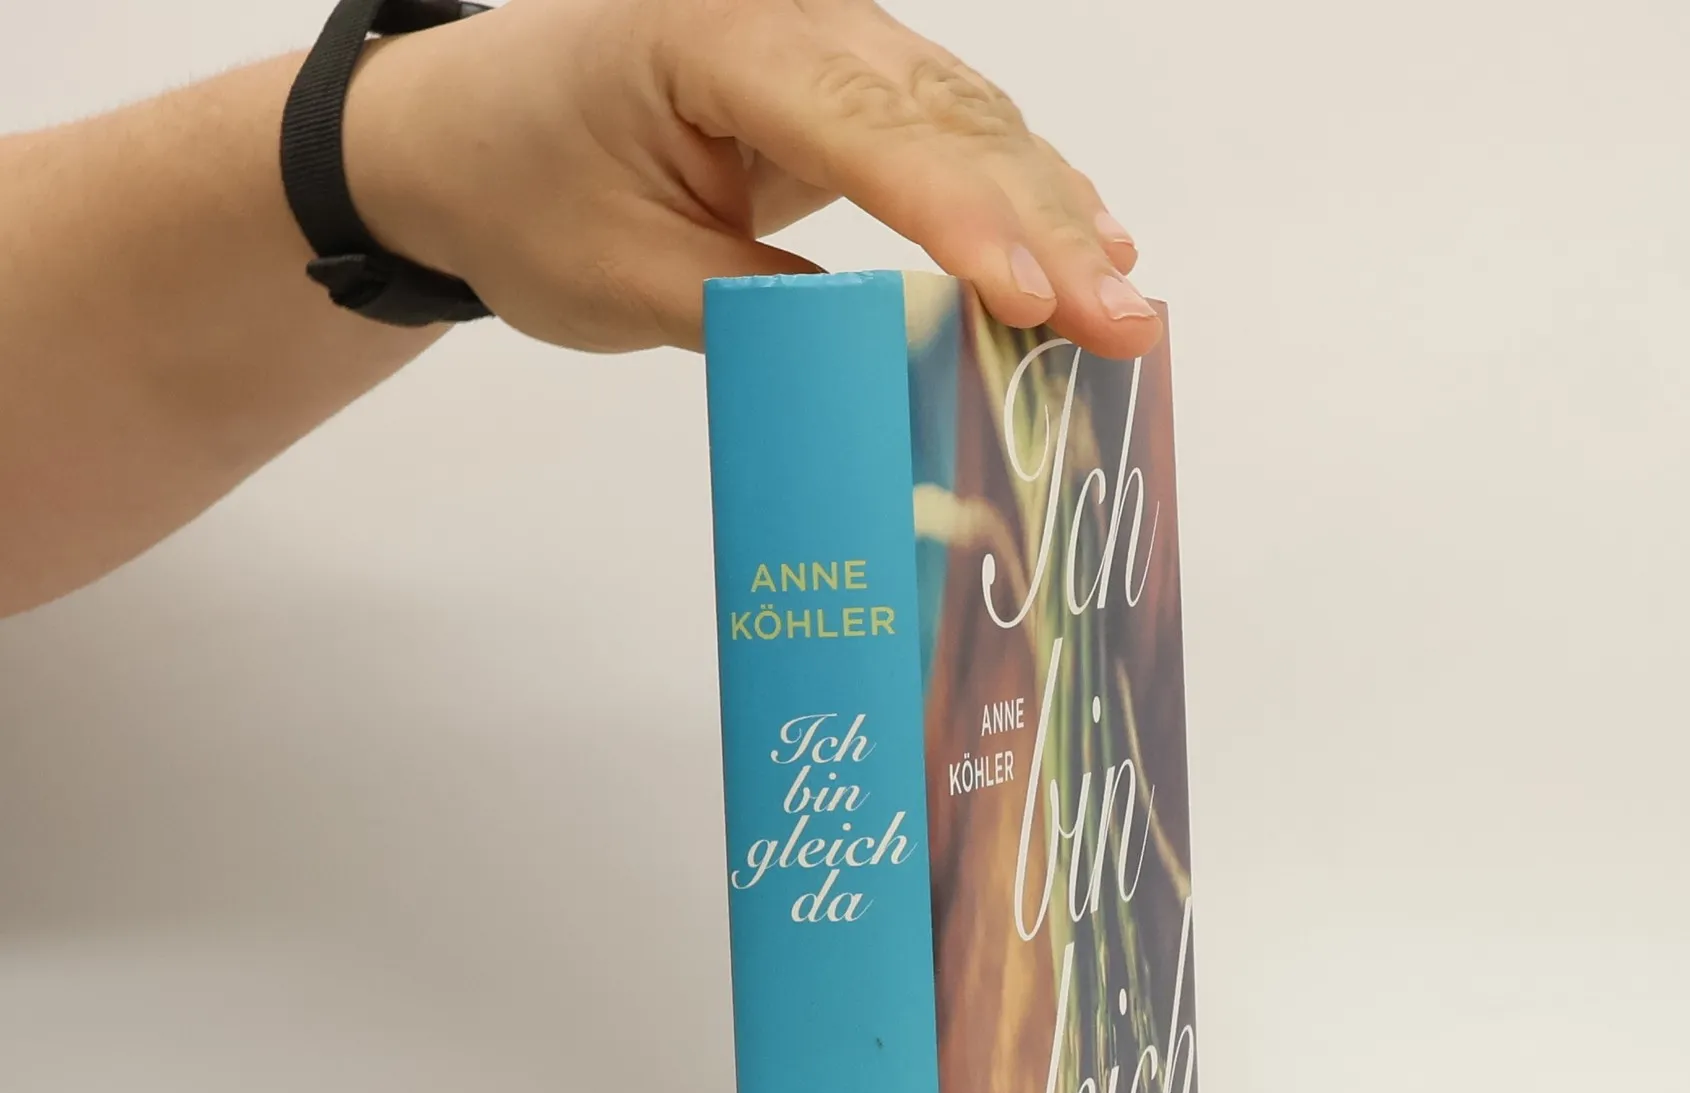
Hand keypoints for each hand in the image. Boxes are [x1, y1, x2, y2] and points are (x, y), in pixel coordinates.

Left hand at [343, 0, 1158, 355]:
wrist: (458, 138)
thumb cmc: (521, 199)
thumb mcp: (631, 281)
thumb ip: (766, 315)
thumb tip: (903, 355)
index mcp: (709, 35)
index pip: (862, 125)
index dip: (959, 218)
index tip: (1035, 299)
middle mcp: (783, 12)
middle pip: (944, 115)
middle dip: (1042, 227)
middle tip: (1125, 325)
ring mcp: (820, 37)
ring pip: (966, 117)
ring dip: (1052, 213)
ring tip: (1126, 302)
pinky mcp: (838, 80)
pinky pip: (948, 128)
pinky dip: (1019, 190)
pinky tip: (1085, 237)